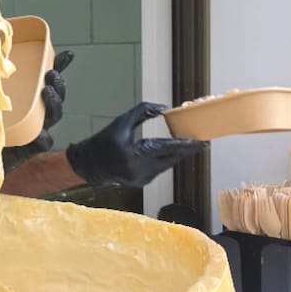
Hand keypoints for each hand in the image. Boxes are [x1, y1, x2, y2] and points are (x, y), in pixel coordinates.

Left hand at [0, 50, 73, 171]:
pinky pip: (44, 141)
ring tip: (46, 92)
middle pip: (56, 96)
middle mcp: (36, 112)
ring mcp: (36, 128)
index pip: (48, 80)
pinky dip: (43, 137)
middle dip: (58, 84)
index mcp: (29, 98)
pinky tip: (40, 134)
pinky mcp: (32, 147)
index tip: (67, 54)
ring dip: (54, 103)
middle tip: (50, 75)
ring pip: (53, 115)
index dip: (60, 66)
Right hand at [65, 102, 206, 187]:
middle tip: (200, 143)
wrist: (90, 164)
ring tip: (187, 146)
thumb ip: (143, 111)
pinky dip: (165, 161)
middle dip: (186, 151)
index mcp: (133, 153)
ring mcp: (141, 178)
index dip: (184, 145)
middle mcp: (139, 169)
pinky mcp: (142, 182)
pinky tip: (170, 154)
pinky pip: (159, 170)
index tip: (200, 142)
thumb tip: (164, 109)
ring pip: (167, 165)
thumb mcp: (122, 121)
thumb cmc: (105, 141)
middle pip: (171, 159)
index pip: (165, 148)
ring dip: (176, 155)